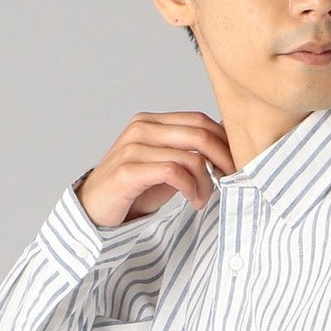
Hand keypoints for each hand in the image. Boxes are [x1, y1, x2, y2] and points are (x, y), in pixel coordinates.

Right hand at [75, 111, 236, 228]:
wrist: (94, 210)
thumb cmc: (134, 190)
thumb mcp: (167, 166)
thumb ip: (189, 154)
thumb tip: (227, 149)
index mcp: (151, 122)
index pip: (199, 120)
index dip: (224, 141)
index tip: (236, 164)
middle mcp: (141, 129)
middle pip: (199, 133)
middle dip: (224, 158)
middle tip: (231, 180)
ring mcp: (133, 148)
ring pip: (190, 155)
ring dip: (206, 182)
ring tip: (202, 199)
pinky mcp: (128, 170)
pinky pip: (173, 171)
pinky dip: (191, 187)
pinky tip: (192, 200)